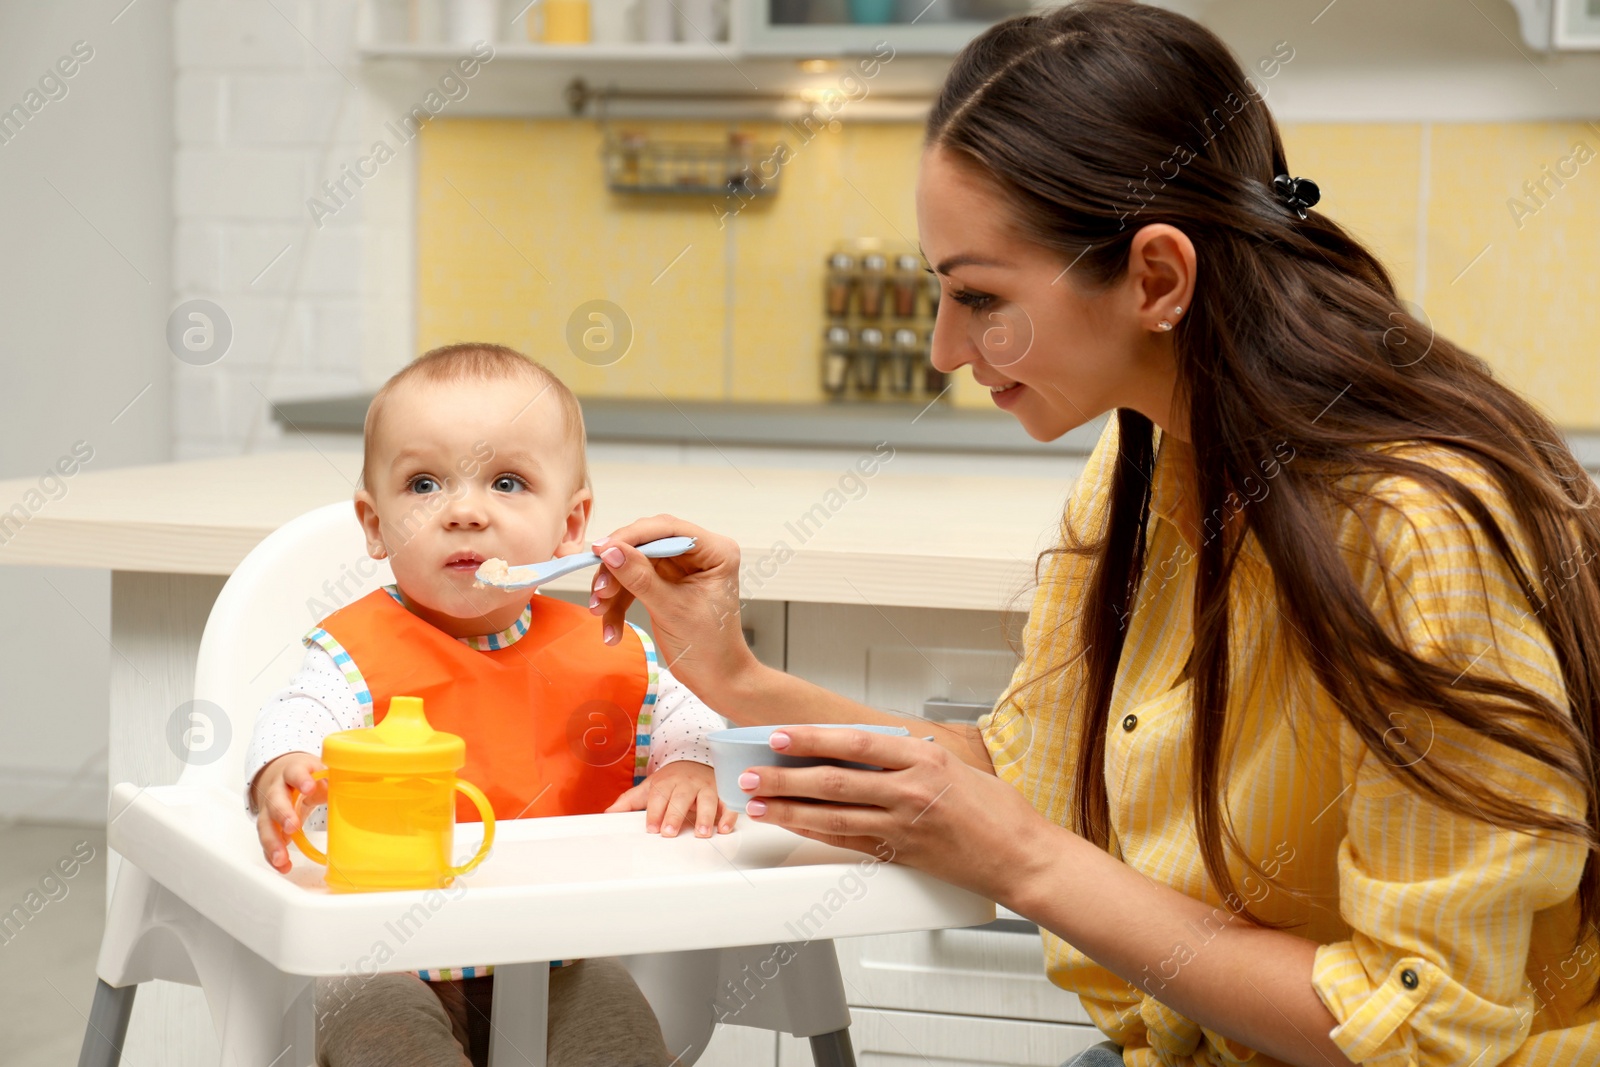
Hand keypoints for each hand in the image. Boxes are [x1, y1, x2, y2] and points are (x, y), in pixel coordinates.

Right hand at [250, 752, 325, 872]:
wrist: (281, 774)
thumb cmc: (306, 775)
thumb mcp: (319, 771)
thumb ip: (332, 780)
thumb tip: (351, 789)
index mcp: (293, 772)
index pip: (295, 772)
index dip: (301, 779)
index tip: (309, 788)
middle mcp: (277, 789)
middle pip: (275, 800)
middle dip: (283, 814)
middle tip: (292, 827)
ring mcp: (268, 808)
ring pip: (266, 824)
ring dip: (273, 842)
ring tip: (281, 858)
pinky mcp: (267, 825)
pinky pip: (266, 840)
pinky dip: (272, 854)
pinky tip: (282, 865)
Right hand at [588, 516, 760, 704]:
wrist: (716, 679)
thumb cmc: (709, 646)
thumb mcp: (672, 609)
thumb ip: (640, 578)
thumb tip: (610, 551)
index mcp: (715, 551)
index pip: (668, 529)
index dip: (631, 537)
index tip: (601, 550)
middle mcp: (699, 553)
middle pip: (647, 544)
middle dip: (619, 567)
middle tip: (599, 590)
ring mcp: (681, 568)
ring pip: (635, 564)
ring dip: (614, 589)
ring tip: (599, 613)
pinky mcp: (665, 583)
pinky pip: (634, 583)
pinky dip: (619, 605)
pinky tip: (610, 630)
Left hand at [604, 759, 736, 837]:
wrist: (696, 759)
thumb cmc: (671, 780)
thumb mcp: (649, 787)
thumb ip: (629, 801)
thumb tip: (607, 813)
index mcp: (667, 783)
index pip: (658, 796)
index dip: (654, 812)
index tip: (651, 828)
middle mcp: (687, 784)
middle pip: (681, 798)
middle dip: (675, 815)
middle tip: (670, 832)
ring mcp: (706, 787)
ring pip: (707, 799)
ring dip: (706, 816)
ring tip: (702, 833)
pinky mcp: (722, 792)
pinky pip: (728, 802)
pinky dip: (729, 814)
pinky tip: (725, 828)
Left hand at [737, 727, 1053, 905]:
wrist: (1021, 857)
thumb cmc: (996, 812)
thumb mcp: (954, 767)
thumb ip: (910, 758)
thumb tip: (868, 748)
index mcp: (923, 760)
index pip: (855, 743)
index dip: (812, 739)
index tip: (780, 736)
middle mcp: (910, 791)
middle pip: (834, 780)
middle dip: (785, 776)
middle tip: (751, 772)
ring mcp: (902, 826)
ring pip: (833, 815)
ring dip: (789, 808)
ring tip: (757, 802)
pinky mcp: (900, 854)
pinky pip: (848, 842)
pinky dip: (815, 833)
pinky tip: (793, 827)